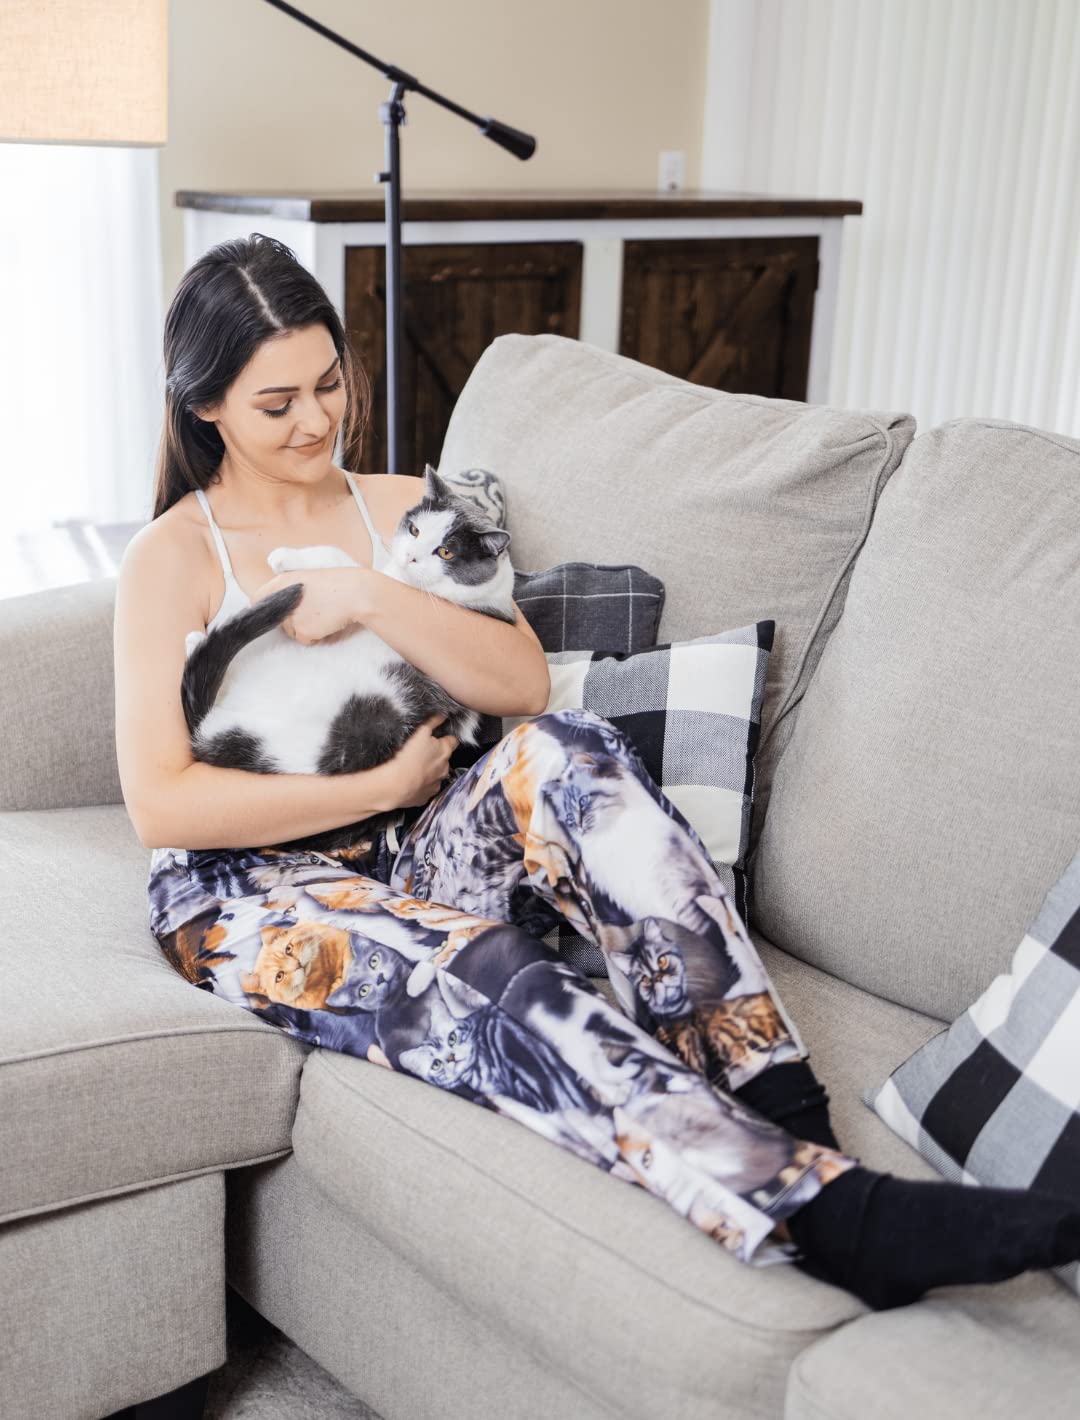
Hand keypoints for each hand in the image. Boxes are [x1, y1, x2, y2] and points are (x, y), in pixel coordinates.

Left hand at [251, 566, 371, 644]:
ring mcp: (292, 616)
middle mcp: (283, 598)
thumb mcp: (310, 578)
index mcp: (283, 581)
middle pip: (277, 620)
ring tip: (324, 615)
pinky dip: (317, 637)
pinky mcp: (302, 630)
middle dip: (292, 621)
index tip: (270, 614)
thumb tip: (279, 606)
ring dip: (306, 629)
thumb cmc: (340, 584)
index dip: (262, 608)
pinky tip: (328, 624)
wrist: (356, 593)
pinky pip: (305, 640)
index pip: (257, 598)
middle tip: (313, 610)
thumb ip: (292, 589)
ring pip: (291, 632)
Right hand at [382, 713, 459, 807]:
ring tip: (413, 767)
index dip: (445, 738)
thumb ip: (433, 722)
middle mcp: (445, 768)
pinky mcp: (426, 796)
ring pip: (436, 774)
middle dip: (435, 755)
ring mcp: (436, 783)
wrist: (395, 785)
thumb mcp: (420, 733)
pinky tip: (410, 780)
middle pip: (444, 758)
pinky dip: (420, 784)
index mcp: (445, 751)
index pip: (453, 741)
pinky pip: (425, 788)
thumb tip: (442, 715)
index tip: (438, 738)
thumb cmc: (407, 757)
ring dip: (429, 770)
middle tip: (420, 753)